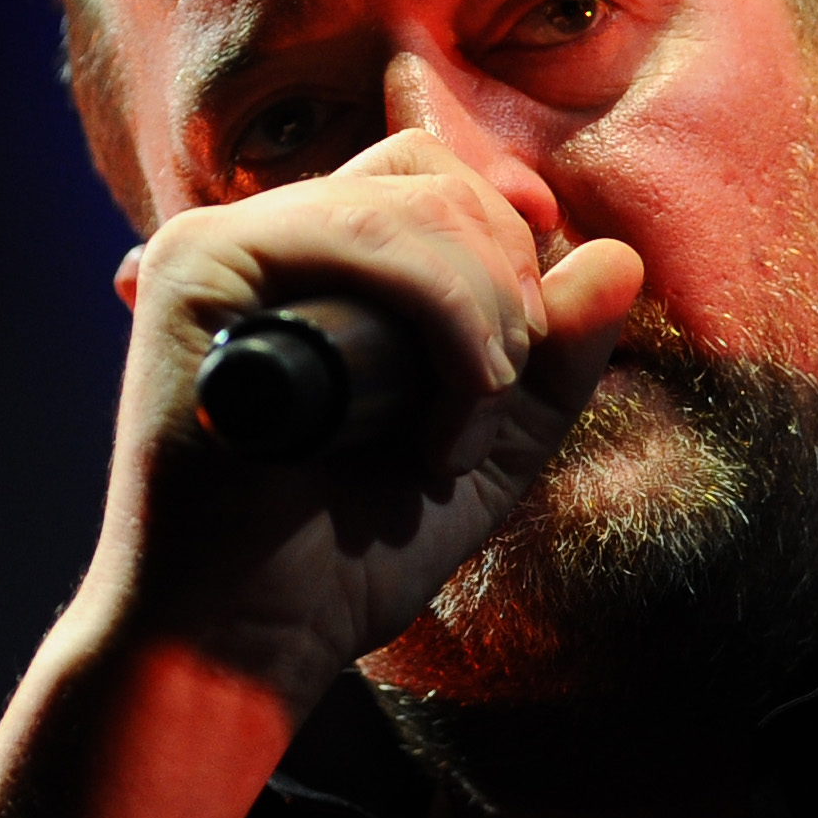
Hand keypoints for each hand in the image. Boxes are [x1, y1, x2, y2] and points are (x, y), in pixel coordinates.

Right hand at [91, 130, 644, 717]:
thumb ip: (556, 355)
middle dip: (507, 283)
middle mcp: (257, 236)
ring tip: (461, 434)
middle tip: (495, 402)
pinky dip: (444, 315)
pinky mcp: (195, 270)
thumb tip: (621, 255)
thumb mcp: (487, 445)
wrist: (245, 644)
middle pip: (430, 174)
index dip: (505, 224)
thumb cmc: (346, 557)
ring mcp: (216, 244)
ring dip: (482, 318)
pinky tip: (440, 425)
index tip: (535, 329)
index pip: (429, 174)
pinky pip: (363, 235)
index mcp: (310, 260)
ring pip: (410, 205)